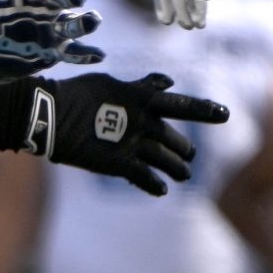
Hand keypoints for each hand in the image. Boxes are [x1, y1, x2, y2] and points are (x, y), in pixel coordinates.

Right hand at [29, 72, 228, 196]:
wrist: (48, 115)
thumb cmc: (76, 94)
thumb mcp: (111, 83)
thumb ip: (142, 86)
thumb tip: (167, 83)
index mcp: (142, 98)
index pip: (181, 105)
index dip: (205, 110)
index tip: (225, 115)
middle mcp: (142, 121)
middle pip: (173, 139)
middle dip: (183, 149)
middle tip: (189, 156)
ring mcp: (130, 144)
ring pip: (164, 160)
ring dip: (176, 169)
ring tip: (184, 175)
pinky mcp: (116, 163)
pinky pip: (143, 177)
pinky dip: (154, 185)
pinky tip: (161, 190)